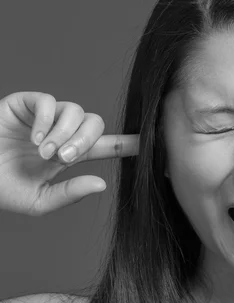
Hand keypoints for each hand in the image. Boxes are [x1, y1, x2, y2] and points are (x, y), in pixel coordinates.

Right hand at [0, 92, 138, 215]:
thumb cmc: (1, 188)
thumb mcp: (38, 201)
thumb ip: (68, 194)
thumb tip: (101, 185)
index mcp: (69, 155)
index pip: (106, 146)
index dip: (127, 143)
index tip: (149, 143)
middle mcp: (62, 133)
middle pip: (95, 124)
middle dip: (86, 140)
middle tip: (64, 158)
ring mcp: (45, 118)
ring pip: (76, 112)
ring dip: (65, 133)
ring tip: (45, 153)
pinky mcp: (26, 104)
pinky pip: (50, 102)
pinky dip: (47, 120)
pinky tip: (35, 138)